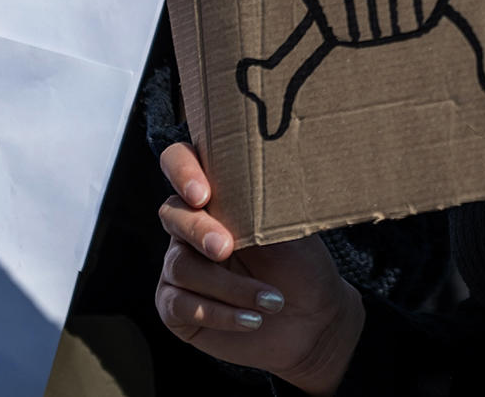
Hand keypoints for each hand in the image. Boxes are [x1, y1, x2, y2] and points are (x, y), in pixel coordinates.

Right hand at [155, 142, 364, 394]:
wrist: (312, 322)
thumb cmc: (300, 265)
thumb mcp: (287, 228)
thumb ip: (258, 202)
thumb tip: (250, 180)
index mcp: (214, 196)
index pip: (181, 162)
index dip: (182, 171)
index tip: (202, 195)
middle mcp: (189, 227)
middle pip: (171, 214)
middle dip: (198, 230)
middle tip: (225, 248)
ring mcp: (179, 265)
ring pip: (181, 266)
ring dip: (228, 286)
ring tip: (272, 301)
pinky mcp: (174, 307)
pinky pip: (180, 305)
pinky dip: (219, 314)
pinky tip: (252, 319)